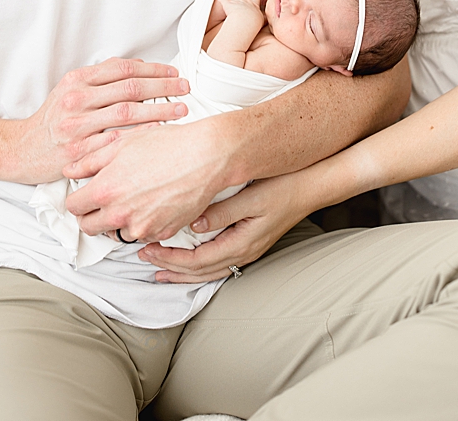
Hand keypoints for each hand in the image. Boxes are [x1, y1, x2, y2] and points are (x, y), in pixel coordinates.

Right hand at [0, 58, 188, 183]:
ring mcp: (76, 125)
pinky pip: (116, 140)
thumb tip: (140, 65)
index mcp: (77, 80)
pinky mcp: (78, 150)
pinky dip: (140, 135)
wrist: (20, 149)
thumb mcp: (71, 89)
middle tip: (186, 89)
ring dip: (159, 110)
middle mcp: (76, 99)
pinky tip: (160, 133)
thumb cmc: (53, 118)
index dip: (154, 69)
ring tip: (181, 110)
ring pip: (127, 113)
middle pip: (131, 89)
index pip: (124, 69)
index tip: (175, 72)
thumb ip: (102, 76)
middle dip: (164, 87)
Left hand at [61, 119, 231, 243]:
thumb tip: (69, 170)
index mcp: (105, 191)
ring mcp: (142, 226)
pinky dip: (145, 224)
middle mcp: (120, 214)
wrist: (208, 156)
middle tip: (106, 201)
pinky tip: (155, 204)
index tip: (87, 194)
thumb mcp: (125, 144)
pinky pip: (144, 235)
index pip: (73, 207)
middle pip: (89, 227)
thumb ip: (90, 160)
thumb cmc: (168, 144)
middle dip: (93, 215)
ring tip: (134, 201)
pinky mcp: (163, 232)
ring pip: (117, 233)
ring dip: (119, 222)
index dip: (78, 198)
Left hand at [139, 175, 305, 282]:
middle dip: (169, 267)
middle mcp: (245, 252)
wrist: (314, 186)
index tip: (147, 248)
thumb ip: (222, 212)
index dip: (169, 258)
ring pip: (209, 271)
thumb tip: (192, 225)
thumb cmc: (286, 187)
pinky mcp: (251, 243)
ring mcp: (249, 250)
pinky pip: (218, 263)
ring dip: (182, 272)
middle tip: (143, 258)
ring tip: (160, 271)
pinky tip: (191, 263)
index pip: (196, 261)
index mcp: (242, 243)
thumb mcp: (253, 197)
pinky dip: (198, 267)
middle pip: (199, 271)